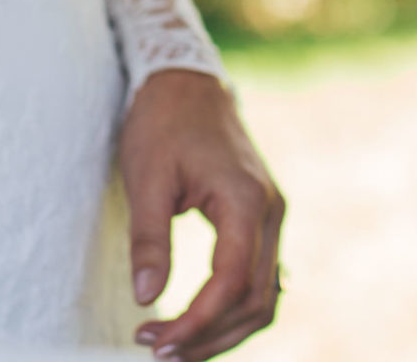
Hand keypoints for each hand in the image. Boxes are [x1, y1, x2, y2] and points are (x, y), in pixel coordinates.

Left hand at [122, 71, 285, 361]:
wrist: (187, 82)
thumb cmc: (164, 123)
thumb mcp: (147, 179)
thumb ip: (149, 240)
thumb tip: (146, 297)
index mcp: (246, 200)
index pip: (231, 283)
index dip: (196, 322)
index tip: (154, 341)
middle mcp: (269, 210)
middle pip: (256, 299)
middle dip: (210, 335)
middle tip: (159, 352)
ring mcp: (270, 214)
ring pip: (264, 294)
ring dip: (225, 327)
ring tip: (177, 345)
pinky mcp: (261, 216)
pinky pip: (259, 275)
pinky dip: (234, 306)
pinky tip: (201, 320)